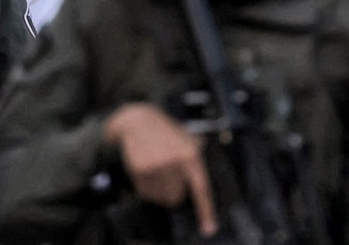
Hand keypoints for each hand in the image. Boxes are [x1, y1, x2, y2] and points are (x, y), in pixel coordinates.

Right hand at [104, 103, 217, 236]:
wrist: (139, 121)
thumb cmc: (167, 131)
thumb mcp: (188, 138)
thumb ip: (198, 154)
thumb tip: (204, 175)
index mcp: (191, 154)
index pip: (201, 187)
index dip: (206, 210)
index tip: (209, 228)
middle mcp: (174, 163)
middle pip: (177, 197)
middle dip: (176, 192)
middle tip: (172, 176)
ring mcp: (156, 168)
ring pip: (161, 197)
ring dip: (160, 190)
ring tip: (159, 171)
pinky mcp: (139, 171)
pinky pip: (146, 193)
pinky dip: (147, 187)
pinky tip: (148, 171)